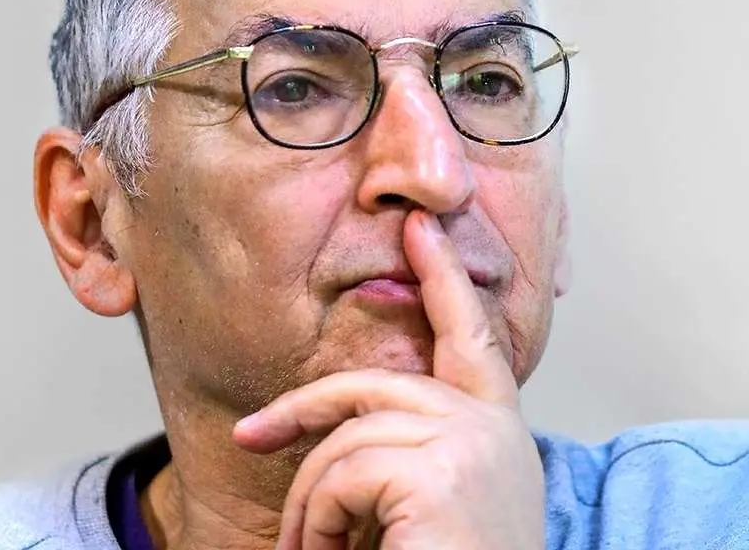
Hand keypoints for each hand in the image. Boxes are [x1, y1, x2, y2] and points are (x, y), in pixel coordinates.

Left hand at [232, 210, 544, 549]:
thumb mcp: (433, 508)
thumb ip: (410, 456)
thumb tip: (338, 438)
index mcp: (497, 437)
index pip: (471, 339)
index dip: (446, 279)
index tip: (421, 228)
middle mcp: (494, 428)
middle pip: (374, 386)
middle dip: (306, 409)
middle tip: (251, 434)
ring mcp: (471, 442)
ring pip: (346, 441)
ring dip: (311, 509)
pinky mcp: (441, 469)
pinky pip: (340, 474)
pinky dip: (315, 525)